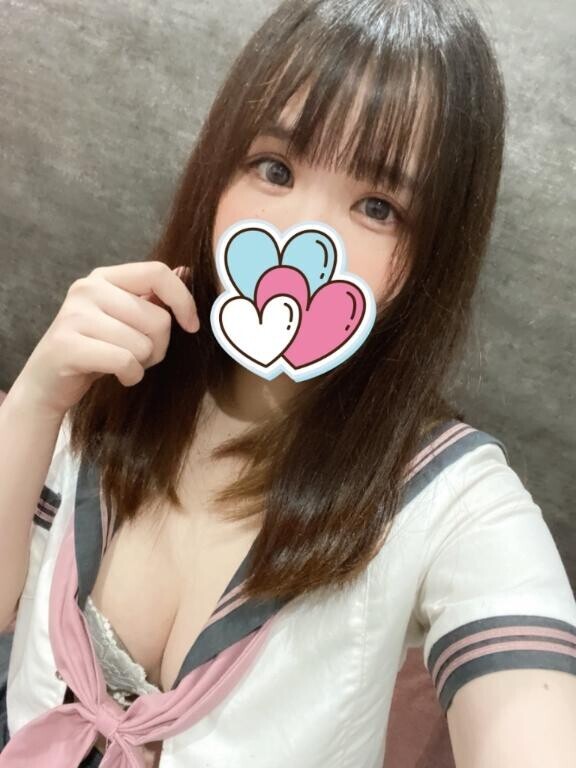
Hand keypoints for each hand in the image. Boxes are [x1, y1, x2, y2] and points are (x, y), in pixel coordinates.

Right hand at [13, 261, 198, 419]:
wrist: (50, 381)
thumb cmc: (97, 349)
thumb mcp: (126, 319)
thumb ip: (153, 296)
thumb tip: (186, 271)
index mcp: (105, 277)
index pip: (158, 272)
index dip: (184, 300)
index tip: (191, 326)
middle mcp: (87, 289)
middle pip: (159, 318)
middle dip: (159, 346)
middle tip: (139, 355)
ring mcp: (75, 316)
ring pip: (144, 345)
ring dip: (142, 363)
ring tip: (122, 363)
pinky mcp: (68, 345)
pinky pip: (126, 361)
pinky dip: (131, 375)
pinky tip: (119, 375)